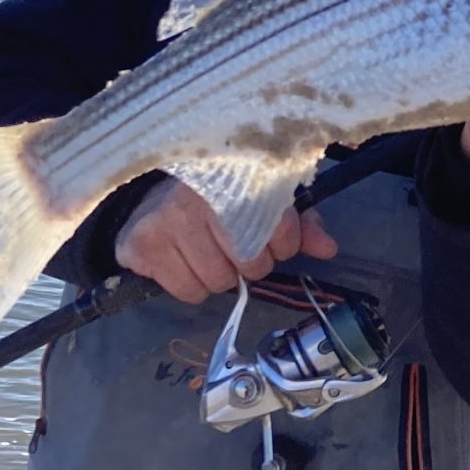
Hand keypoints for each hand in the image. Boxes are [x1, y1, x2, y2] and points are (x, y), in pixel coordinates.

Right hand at [114, 177, 338, 304]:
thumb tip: (329, 249)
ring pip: (217, 283)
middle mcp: (194, 199)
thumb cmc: (215, 194)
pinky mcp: (141, 247)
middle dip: (252, 264)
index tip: (274, 237)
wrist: (150, 193)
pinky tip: (186, 261)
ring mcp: (163, 223)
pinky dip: (193, 286)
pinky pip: (188, 292)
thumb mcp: (262, 196)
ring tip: (210, 252)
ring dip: (221, 277)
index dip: (283, 243)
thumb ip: (299, 222)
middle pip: (248, 264)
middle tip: (238, 247)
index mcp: (231, 177)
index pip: (277, 228)